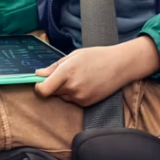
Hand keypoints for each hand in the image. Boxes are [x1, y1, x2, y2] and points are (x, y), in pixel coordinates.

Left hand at [35, 37, 159, 106]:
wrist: (121, 65)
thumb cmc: (97, 56)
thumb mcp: (75, 55)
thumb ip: (54, 66)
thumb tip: (38, 74)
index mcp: (67, 72)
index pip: (42, 89)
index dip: (39, 87)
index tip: (41, 82)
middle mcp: (72, 86)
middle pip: (52, 92)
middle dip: (55, 85)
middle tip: (67, 75)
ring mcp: (80, 97)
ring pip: (63, 97)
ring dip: (66, 90)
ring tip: (81, 78)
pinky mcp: (86, 103)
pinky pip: (73, 100)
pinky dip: (76, 94)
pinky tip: (87, 84)